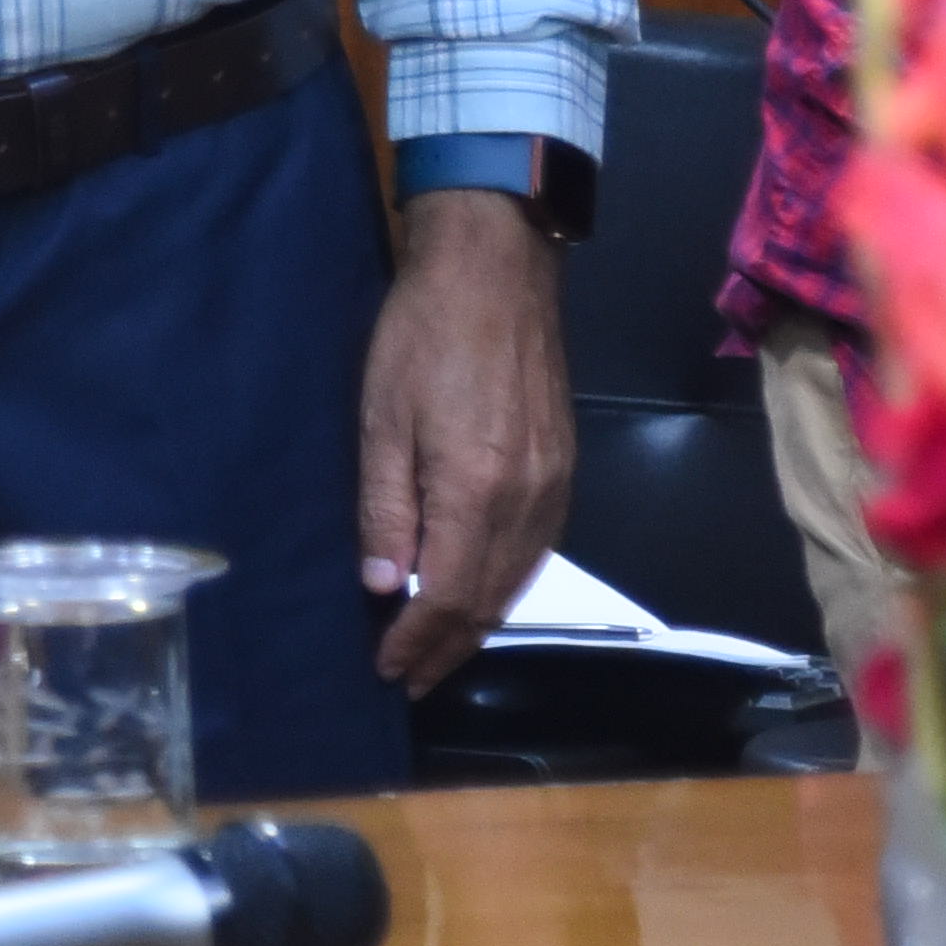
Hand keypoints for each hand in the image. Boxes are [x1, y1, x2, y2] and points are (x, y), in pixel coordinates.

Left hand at [356, 185, 573, 689]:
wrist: (496, 269)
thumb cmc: (422, 335)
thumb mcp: (381, 417)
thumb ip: (384, 508)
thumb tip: (382, 586)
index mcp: (475, 491)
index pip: (446, 597)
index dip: (415, 641)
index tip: (386, 668)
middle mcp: (526, 502)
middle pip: (488, 601)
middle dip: (446, 647)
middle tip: (409, 676)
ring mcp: (554, 487)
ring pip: (518, 583)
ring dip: (477, 624)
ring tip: (438, 649)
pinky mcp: (564, 469)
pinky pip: (538, 552)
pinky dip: (506, 586)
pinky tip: (481, 592)